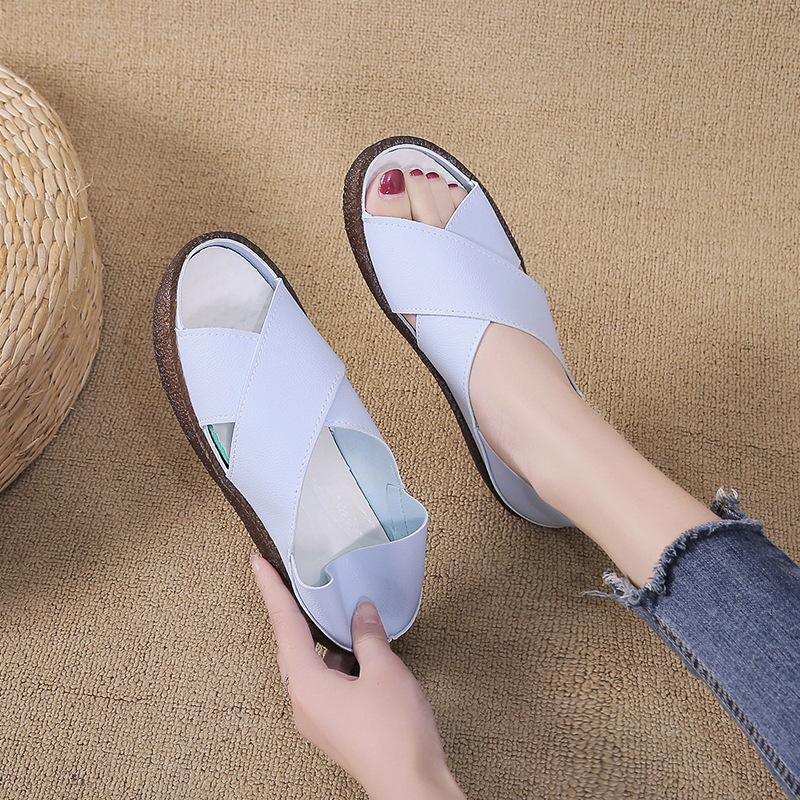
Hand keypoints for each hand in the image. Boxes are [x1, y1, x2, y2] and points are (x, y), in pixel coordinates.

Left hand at [251, 554, 464, 799]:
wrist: (411, 787)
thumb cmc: (395, 731)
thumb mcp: (384, 670)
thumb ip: (368, 636)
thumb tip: (362, 612)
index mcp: (306, 685)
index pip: (285, 625)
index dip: (272, 590)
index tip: (258, 563)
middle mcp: (303, 702)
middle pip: (294, 645)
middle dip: (298, 613)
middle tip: (296, 580)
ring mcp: (317, 717)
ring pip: (314, 665)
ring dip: (327, 640)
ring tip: (345, 614)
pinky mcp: (334, 726)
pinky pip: (328, 682)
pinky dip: (340, 661)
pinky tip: (363, 651)